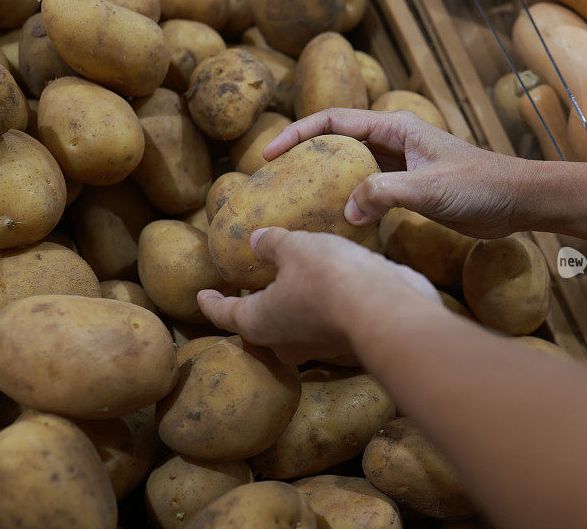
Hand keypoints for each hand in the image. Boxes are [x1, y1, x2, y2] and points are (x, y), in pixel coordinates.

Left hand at [197, 227, 439, 363]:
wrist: (385, 311)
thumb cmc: (329, 278)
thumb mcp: (295, 248)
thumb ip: (271, 244)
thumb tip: (256, 241)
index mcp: (257, 321)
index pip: (223, 314)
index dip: (210, 302)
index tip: (201, 295)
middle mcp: (282, 342)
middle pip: (257, 326)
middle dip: (251, 309)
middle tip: (246, 290)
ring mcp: (314, 346)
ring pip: (290, 328)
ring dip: (286, 308)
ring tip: (287, 284)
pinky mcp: (342, 340)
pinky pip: (320, 323)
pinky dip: (316, 306)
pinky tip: (325, 286)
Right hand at [263, 108, 537, 237]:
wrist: (515, 201)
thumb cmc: (479, 186)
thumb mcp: (429, 189)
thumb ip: (385, 194)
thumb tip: (347, 211)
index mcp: (395, 129)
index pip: (334, 122)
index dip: (298, 134)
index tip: (269, 154)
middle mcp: (394, 142)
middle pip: (337, 142)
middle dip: (305, 158)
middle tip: (276, 182)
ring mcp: (400, 165)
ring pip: (351, 168)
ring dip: (326, 182)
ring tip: (298, 203)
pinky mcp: (408, 188)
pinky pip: (368, 189)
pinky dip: (350, 201)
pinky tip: (338, 221)